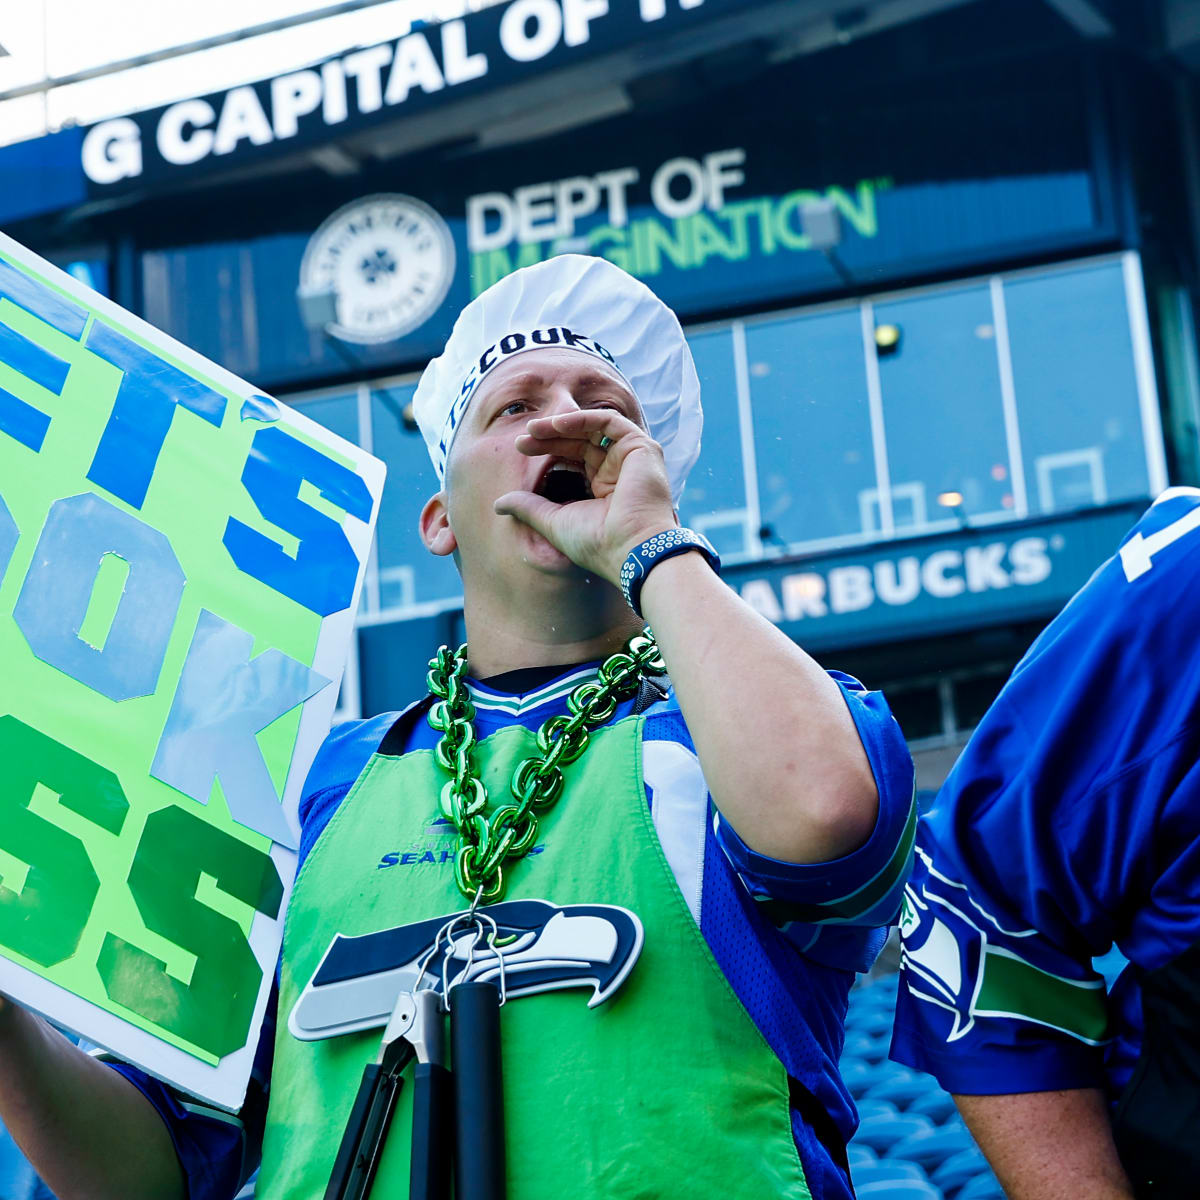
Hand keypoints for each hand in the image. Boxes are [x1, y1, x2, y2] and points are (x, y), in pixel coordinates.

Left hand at [495, 409, 676, 583]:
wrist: (629, 550)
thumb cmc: (596, 543)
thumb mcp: (552, 522)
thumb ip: (528, 508)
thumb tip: (498, 503)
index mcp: (603, 488)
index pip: (573, 457)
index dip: (546, 448)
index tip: (519, 446)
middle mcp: (619, 471)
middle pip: (580, 441)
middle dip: (550, 436)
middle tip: (523, 436)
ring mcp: (632, 459)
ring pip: (594, 429)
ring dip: (563, 424)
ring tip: (534, 428)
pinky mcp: (642, 449)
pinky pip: (611, 422)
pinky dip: (584, 419)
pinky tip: (558, 424)